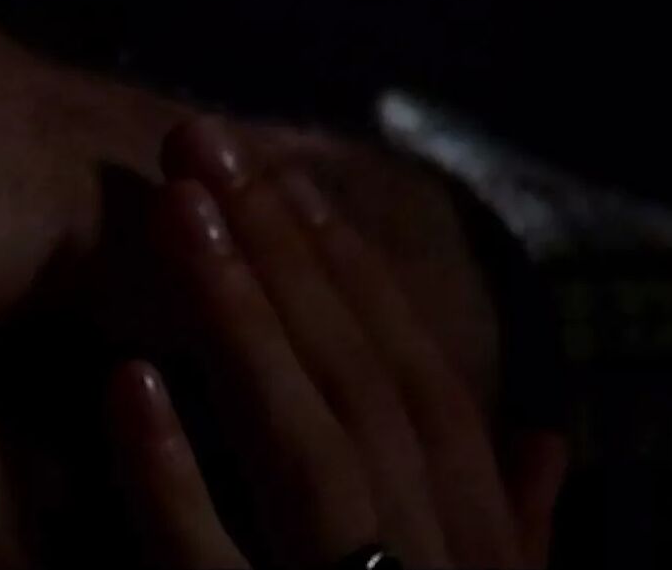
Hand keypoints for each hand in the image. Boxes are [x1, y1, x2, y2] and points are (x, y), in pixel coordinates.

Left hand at [104, 118, 566, 568]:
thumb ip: (512, 531)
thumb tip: (545, 435)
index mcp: (481, 553)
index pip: (427, 395)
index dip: (361, 282)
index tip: (289, 180)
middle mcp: (434, 569)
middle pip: (365, 394)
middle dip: (286, 258)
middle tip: (202, 144)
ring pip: (307, 455)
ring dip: (242, 321)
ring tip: (175, 208)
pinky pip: (205, 569)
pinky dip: (172, 480)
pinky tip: (126, 381)